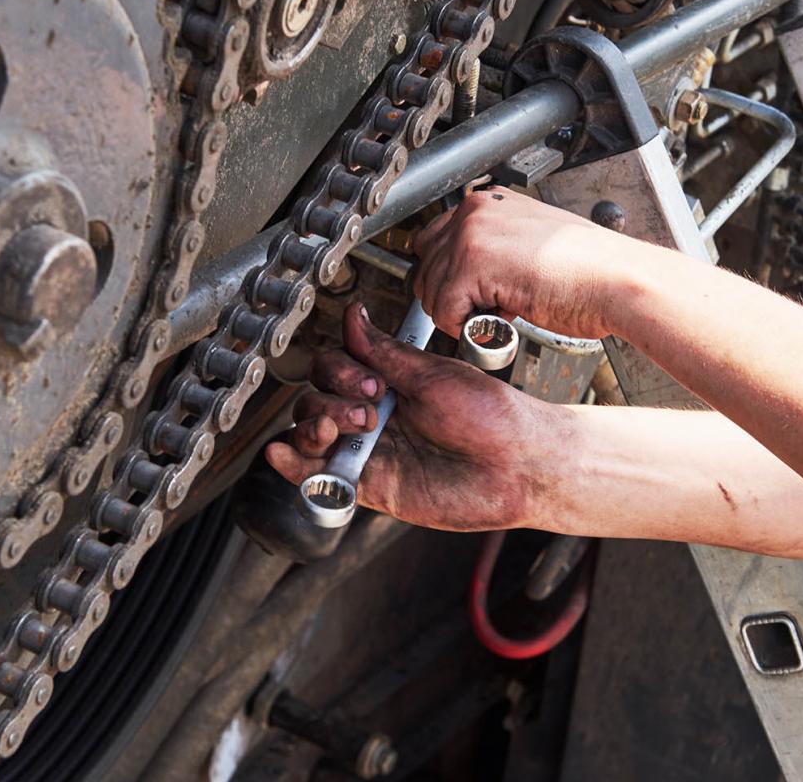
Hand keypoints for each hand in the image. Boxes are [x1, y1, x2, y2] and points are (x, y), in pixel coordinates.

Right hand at [266, 302, 568, 531]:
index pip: (335, 367)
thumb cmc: (491, 418)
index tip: (370, 381)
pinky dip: (294, 466)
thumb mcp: (433, 375)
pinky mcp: (371, 486)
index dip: (340, 371)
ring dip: (311, 427)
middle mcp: (375, 416)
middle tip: (369, 410)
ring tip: (337, 430)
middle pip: (316, 398)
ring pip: (312, 435)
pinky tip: (284, 453)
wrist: (518, 466)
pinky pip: (320, 478)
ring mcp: (371, 451)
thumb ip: (383, 353)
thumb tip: (354, 315)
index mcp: (390, 383)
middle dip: (329, 400)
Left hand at [411, 187, 646, 338]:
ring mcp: (471, 234)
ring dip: (460, 312)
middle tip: (489, 308)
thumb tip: (468, 275)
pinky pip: (444, 311)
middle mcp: (475, 211)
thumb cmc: (590, 271)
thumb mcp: (532, 244)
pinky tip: (502, 319)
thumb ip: (496, 249)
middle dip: (449, 295)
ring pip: (431, 290)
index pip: (436, 240)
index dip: (451, 277)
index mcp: (489, 202)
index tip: (476, 295)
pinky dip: (466, 328)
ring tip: (502, 311)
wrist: (618, 280)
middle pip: (425, 264)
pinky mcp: (472, 264)